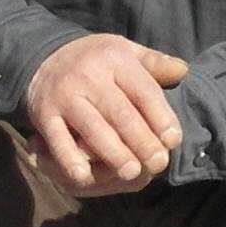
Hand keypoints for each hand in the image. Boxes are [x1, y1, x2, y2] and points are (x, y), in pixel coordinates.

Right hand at [23, 34, 188, 196]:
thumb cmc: (95, 59)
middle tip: (158, 163)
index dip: (160, 116)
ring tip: (132, 172)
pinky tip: (83, 176)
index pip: (143, 91)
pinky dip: (68, 158)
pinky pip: (57, 138)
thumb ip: (154, 63)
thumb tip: (183, 71)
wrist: (42, 53)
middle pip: (120, 113)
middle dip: (141, 140)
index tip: (173, 140)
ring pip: (93, 128)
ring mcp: (65, 95)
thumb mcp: (125, 50)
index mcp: (115, 59)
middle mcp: (90, 76)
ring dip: (113, 153)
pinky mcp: (44, 113)